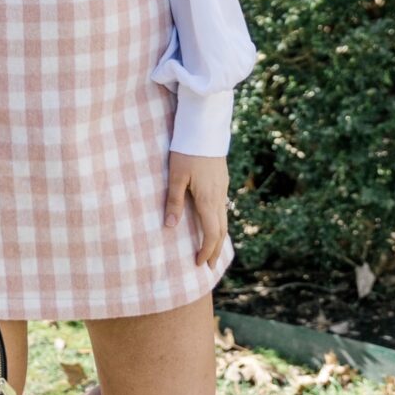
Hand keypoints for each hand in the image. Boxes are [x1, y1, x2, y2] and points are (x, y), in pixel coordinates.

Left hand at [165, 150, 228, 266]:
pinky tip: (213, 222)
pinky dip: (220, 222)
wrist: (205, 128)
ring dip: (219, 237)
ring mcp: (223, 188)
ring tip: (213, 249)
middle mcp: (219, 197)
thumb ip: (173, 201)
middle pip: (222, 230)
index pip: (211, 233)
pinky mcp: (222, 180)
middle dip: (216, 249)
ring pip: (224, 219)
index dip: (206, 250)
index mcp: (208, 199)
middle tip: (210, 266)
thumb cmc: (186, 151)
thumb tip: (170, 227)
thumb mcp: (176, 176)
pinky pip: (223, 208)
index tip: (199, 263)